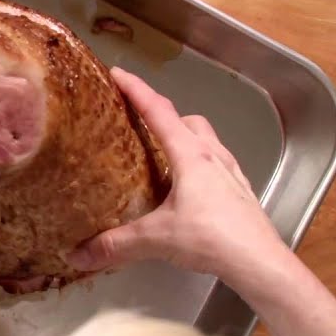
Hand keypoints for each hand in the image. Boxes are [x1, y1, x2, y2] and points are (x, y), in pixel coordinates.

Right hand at [66, 68, 288, 278]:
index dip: (136, 90)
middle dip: (165, 118)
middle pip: (188, 122)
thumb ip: (115, 244)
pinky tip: (189, 191)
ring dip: (185, 141)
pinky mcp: (241, 193)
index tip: (117, 74)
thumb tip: (76, 255)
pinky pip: (218, 166)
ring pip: (207, 142)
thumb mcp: (157, 239)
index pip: (159, 112)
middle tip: (141, 129)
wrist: (260, 262)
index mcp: (190, 155)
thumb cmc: (210, 237)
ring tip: (163, 160)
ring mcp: (231, 173)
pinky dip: (200, 167)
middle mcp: (213, 156)